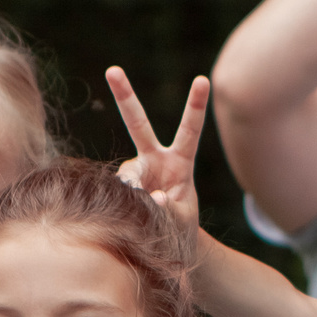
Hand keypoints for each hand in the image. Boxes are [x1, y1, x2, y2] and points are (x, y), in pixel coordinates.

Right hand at [107, 66, 206, 237]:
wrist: (164, 246)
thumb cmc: (180, 228)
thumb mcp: (184, 219)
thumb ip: (171, 208)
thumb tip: (151, 196)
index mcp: (180, 162)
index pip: (190, 130)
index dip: (196, 105)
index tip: (203, 79)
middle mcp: (154, 160)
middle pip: (137, 123)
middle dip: (125, 96)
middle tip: (113, 69)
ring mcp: (135, 173)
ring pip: (129, 175)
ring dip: (140, 195)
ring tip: (155, 211)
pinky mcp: (120, 189)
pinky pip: (121, 195)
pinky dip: (130, 208)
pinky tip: (137, 220)